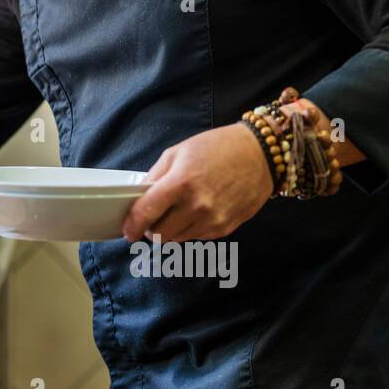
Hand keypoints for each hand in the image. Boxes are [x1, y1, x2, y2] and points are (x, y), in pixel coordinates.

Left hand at [121, 123, 273, 242]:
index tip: (128, 230)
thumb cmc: (217, 148)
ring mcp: (213, 220)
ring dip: (170, 230)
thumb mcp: (178, 152)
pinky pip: (196, 237)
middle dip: (150, 229)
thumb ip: (155, 176)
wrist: (260, 154)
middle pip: (160, 234)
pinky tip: (195, 212)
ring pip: (178, 239)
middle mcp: (197, 205)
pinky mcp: (225, 228)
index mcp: (181, 182)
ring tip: (175, 212)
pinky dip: (189, 229)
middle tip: (151, 219)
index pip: (147, 212)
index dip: (133, 225)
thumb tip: (139, 198)